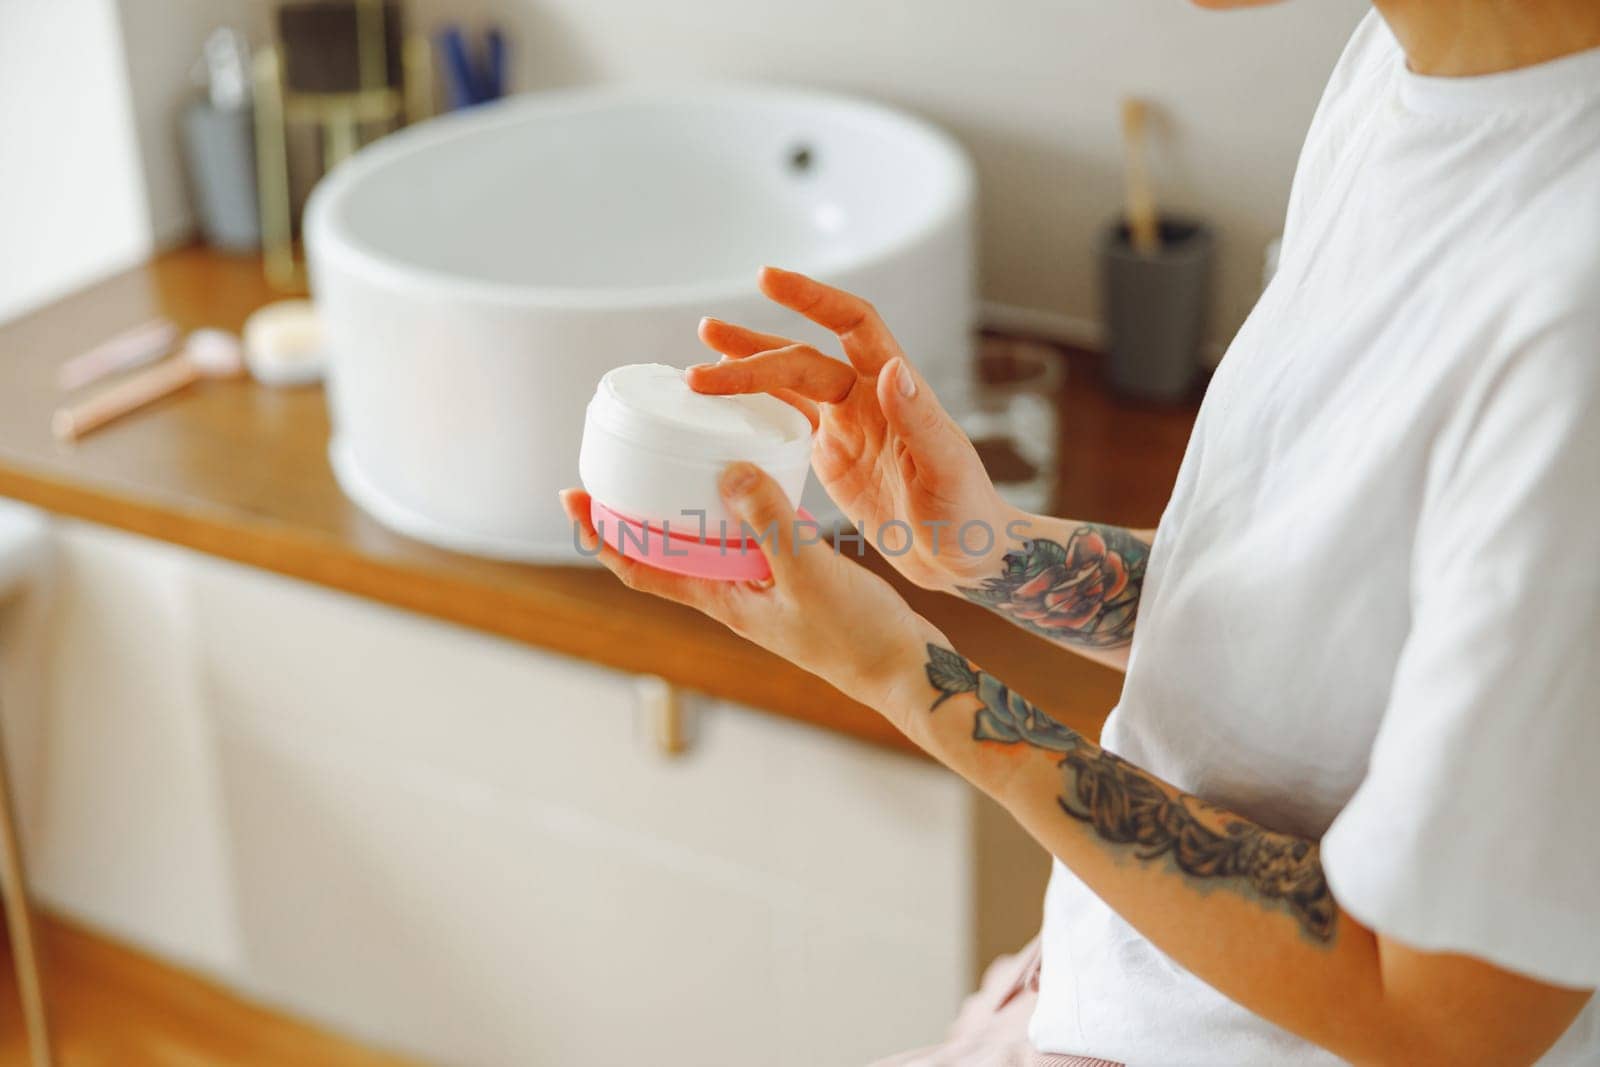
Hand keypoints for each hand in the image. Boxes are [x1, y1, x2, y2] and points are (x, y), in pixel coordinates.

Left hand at [559, 463, 945, 723]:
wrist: (907, 669)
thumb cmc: (858, 637)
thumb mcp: (809, 572)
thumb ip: (770, 522)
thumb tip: (728, 472)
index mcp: (722, 601)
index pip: (641, 569)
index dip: (602, 536)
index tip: (571, 498)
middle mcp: (732, 595)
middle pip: (664, 554)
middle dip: (633, 514)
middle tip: (613, 465)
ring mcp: (761, 589)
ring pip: (706, 544)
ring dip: (681, 508)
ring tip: (670, 461)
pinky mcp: (791, 579)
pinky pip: (747, 538)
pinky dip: (736, 508)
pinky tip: (750, 480)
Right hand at [688, 267, 1022, 592]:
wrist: (965, 556)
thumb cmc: (968, 514)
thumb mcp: (947, 470)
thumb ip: (920, 421)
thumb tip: (891, 370)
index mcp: (895, 391)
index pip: (852, 324)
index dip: (811, 298)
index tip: (766, 279)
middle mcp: (866, 399)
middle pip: (801, 358)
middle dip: (753, 350)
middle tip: (705, 344)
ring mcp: (846, 427)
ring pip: (787, 386)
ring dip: (745, 371)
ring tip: (696, 364)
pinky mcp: (831, 458)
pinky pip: (784, 424)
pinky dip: (752, 412)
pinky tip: (720, 411)